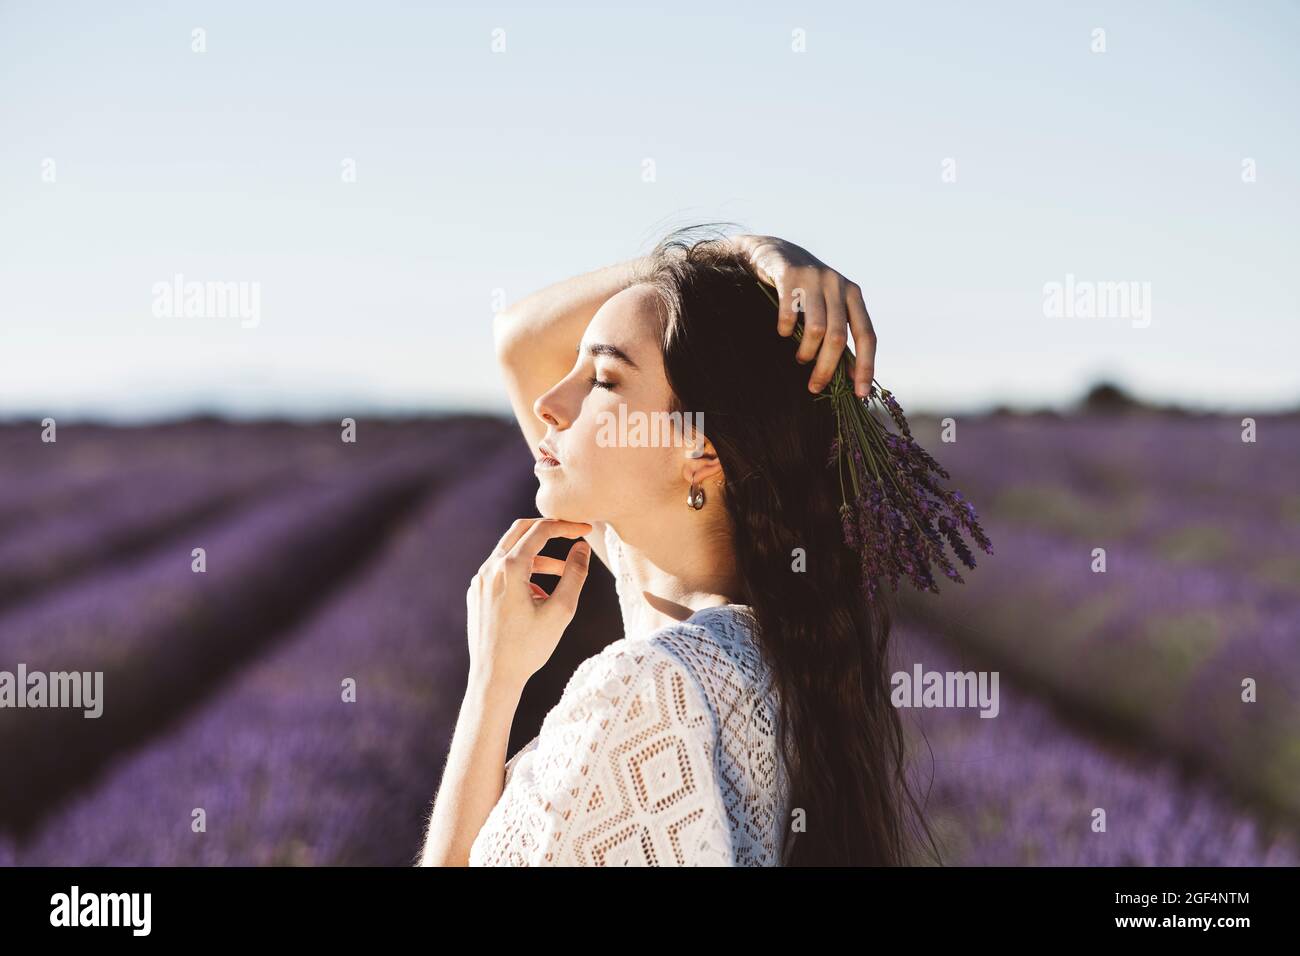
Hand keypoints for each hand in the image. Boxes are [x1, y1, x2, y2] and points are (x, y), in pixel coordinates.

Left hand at [466, 518, 592, 691]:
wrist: (493, 677)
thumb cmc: (528, 648)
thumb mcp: (561, 611)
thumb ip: (575, 574)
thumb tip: (581, 547)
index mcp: (509, 568)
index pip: (541, 531)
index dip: (566, 526)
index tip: (586, 529)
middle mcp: (489, 569)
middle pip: (520, 530)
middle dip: (549, 530)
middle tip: (572, 533)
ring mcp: (479, 581)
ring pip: (510, 552)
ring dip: (538, 556)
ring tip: (561, 574)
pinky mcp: (476, 594)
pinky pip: (501, 571)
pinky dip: (522, 571)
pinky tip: (538, 596)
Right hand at [732, 234, 876, 397]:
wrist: (773, 253)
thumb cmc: (804, 290)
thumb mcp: (828, 305)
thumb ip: (841, 332)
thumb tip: (854, 375)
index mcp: (854, 294)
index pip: (867, 335)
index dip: (866, 366)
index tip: (860, 394)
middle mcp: (838, 284)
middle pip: (839, 338)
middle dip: (827, 368)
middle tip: (815, 387)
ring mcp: (814, 278)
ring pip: (816, 329)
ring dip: (806, 352)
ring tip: (800, 358)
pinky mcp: (790, 276)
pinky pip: (790, 314)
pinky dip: (785, 330)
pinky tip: (782, 332)